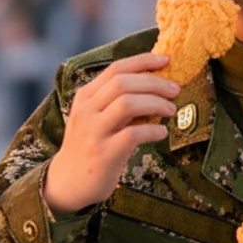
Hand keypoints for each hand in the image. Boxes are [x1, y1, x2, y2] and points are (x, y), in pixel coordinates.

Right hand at [43, 53, 178, 213]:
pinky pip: (133, 134)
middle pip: (123, 83)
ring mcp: (94, 132)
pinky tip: (162, 132)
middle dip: (154, 83)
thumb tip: (154, 83)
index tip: (166, 60)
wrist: (67, 182)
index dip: (143, 61)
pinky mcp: (104, 154)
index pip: (115, 69)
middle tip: (175, 90)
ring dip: (156, 103)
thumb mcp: (94, 116)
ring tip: (171, 110)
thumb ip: (115, 100)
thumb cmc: (89, 145)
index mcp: (85, 96)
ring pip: (127, 104)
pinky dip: (153, 130)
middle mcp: (87, 110)